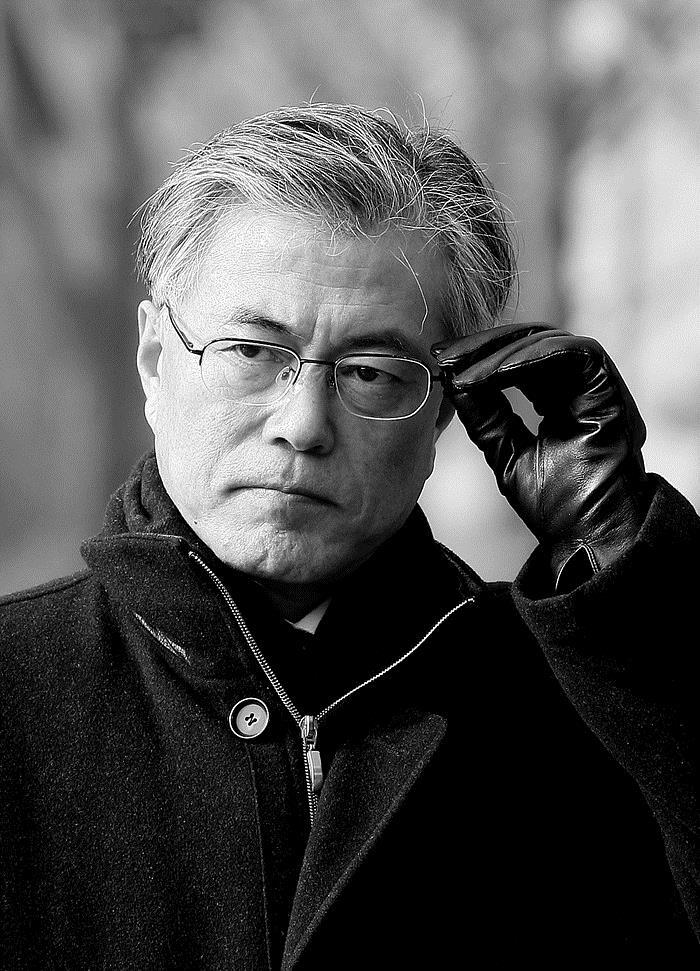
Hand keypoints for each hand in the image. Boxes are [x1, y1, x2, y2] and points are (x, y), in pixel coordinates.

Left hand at [432, 323, 650, 589]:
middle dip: (486, 346)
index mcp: (564, 402)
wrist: (590, 539)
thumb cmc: (557, 508)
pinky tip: (494, 370)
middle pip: (534, 344)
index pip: (522, 363)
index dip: (481, 356)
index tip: (441, 359)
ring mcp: (601, 387)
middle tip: (446, 355)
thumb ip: (487, 417)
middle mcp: (585, 389)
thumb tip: (454, 380)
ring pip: (550, 342)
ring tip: (463, 368)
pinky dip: (532, 356)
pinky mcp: (612, 388)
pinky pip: (573, 353)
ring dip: (502, 352)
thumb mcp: (507, 454)